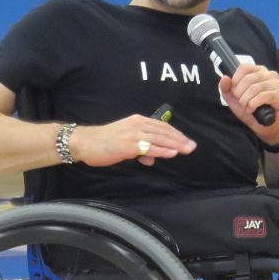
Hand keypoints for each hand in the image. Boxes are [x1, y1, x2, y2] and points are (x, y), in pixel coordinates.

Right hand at [68, 114, 196, 166]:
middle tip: (192, 146)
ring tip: (188, 149)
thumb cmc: (104, 143)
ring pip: (160, 138)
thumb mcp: (125, 143)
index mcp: (137, 121)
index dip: (175, 133)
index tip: (185, 140)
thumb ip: (140, 149)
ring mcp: (133, 134)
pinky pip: (150, 147)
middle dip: (180, 139)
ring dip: (176, 144)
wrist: (85, 143)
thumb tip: (151, 159)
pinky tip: (173, 152)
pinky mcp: (129, 145)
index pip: (161, 126)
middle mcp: (137, 124)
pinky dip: (163, 150)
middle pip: (164, 131)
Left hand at [218, 63, 278, 144]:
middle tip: (241, 103)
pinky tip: (252, 110)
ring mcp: (276, 84)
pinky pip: (263, 96)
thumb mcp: (235, 100)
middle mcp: (269, 74)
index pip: (244, 67)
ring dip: (246, 101)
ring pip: (254, 88)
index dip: (236, 80)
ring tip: (246, 108)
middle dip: (240, 94)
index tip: (235, 93)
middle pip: (248, 79)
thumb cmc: (251, 110)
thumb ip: (227, 89)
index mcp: (259, 71)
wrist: (265, 127)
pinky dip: (253, 104)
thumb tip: (224, 78)